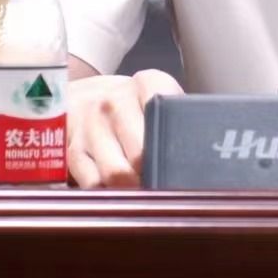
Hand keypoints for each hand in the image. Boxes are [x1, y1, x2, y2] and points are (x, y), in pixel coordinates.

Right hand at [66, 69, 182, 188]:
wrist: (85, 98)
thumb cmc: (136, 106)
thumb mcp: (162, 99)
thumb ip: (181, 119)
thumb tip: (204, 153)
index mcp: (147, 82)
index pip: (166, 112)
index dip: (174, 145)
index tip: (182, 161)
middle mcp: (115, 101)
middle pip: (141, 153)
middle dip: (155, 176)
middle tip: (166, 186)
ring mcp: (91, 125)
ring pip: (116, 173)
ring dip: (133, 190)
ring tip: (146, 192)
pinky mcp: (73, 150)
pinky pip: (94, 184)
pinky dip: (109, 194)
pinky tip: (120, 191)